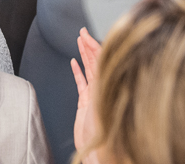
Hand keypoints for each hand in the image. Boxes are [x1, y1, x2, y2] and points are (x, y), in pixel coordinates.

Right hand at [72, 27, 101, 156]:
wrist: (99, 153)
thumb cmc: (106, 133)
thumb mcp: (105, 101)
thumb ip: (104, 80)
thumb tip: (108, 57)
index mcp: (110, 85)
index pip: (102, 59)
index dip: (94, 45)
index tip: (87, 34)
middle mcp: (104, 88)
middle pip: (96, 61)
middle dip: (88, 44)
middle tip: (82, 32)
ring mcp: (95, 96)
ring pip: (89, 69)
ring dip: (84, 54)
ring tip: (79, 41)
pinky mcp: (86, 104)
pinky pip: (81, 83)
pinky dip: (77, 71)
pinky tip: (75, 63)